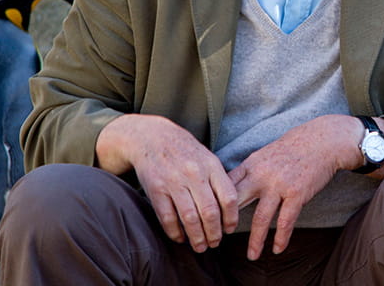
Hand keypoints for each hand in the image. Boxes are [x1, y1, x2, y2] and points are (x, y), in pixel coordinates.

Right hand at [96, 114, 237, 252]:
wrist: (152, 137)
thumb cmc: (185, 151)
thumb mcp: (207, 158)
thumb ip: (219, 180)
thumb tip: (230, 211)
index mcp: (211, 165)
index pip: (228, 197)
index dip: (231, 218)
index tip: (230, 229)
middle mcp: (194, 174)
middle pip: (210, 212)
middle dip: (214, 233)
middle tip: (215, 243)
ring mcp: (174, 182)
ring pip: (189, 218)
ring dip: (196, 237)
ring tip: (200, 246)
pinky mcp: (156, 189)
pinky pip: (167, 218)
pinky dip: (175, 232)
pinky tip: (180, 238)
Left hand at [227, 114, 363, 259]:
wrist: (323, 140)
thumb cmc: (295, 146)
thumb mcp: (266, 153)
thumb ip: (251, 170)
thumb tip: (235, 185)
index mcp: (251, 164)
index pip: (226, 186)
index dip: (216, 204)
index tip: (211, 220)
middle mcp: (261, 175)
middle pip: (236, 203)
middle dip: (226, 223)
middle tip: (221, 240)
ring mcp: (279, 185)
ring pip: (260, 219)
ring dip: (255, 241)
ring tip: (252, 256)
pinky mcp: (297, 193)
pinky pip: (286, 222)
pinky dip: (281, 238)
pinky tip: (277, 249)